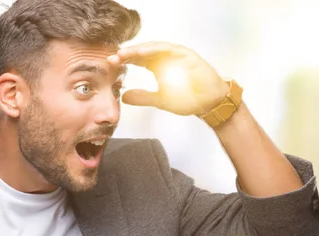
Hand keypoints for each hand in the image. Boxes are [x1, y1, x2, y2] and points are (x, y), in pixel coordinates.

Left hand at [107, 42, 228, 115]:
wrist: (209, 104)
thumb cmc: (189, 99)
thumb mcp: (160, 100)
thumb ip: (143, 97)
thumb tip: (124, 97)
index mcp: (158, 66)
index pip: (137, 60)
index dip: (124, 62)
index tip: (109, 65)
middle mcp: (165, 58)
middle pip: (142, 52)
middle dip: (126, 54)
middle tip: (111, 58)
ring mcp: (175, 54)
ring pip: (152, 48)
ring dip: (137, 50)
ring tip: (123, 54)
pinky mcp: (185, 54)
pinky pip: (168, 49)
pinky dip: (154, 49)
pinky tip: (142, 52)